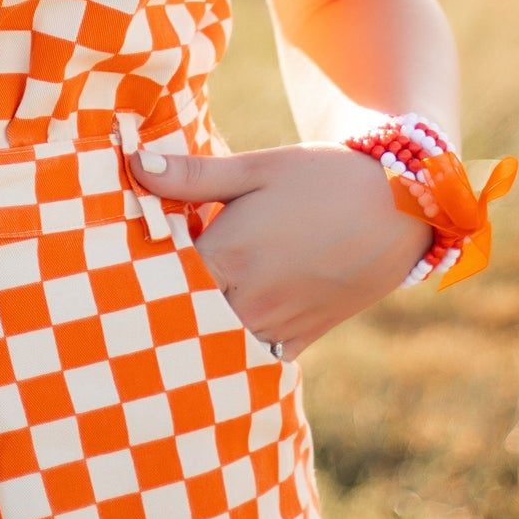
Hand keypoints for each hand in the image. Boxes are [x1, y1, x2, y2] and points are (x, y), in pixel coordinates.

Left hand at [129, 142, 432, 356]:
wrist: (400, 208)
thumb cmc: (322, 178)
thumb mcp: (255, 167)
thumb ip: (191, 175)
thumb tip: (134, 165)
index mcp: (231, 257)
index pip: (160, 278)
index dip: (138, 267)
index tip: (118, 257)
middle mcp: (251, 302)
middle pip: (184, 317)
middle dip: (162, 303)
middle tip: (136, 290)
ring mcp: (279, 327)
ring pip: (217, 342)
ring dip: (197, 327)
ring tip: (176, 306)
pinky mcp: (303, 338)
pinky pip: (254, 354)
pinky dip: (233, 343)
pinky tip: (222, 321)